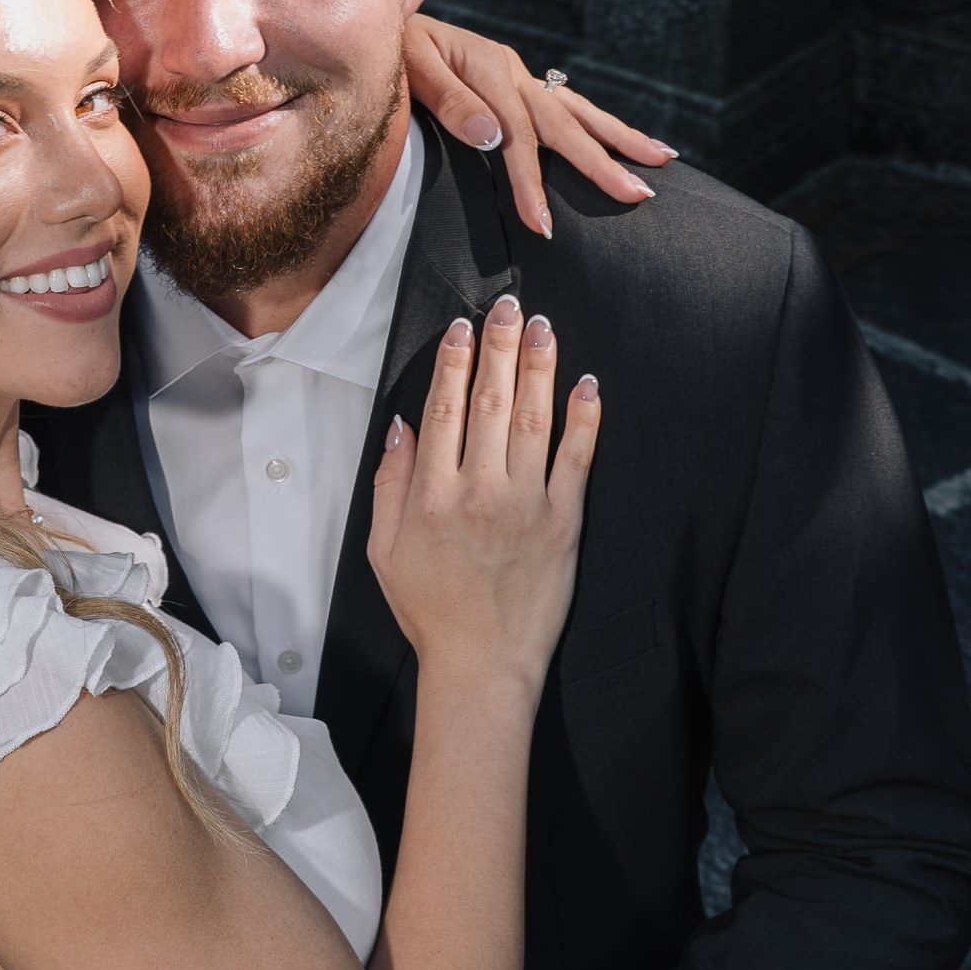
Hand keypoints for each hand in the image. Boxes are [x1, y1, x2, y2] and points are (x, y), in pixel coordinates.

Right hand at [367, 298, 596, 693]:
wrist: (481, 665)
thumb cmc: (430, 610)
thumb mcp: (384, 550)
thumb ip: (391, 484)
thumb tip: (402, 426)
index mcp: (433, 496)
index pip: (444, 409)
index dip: (453, 361)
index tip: (461, 327)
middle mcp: (480, 492)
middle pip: (491, 402)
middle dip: (498, 347)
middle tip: (507, 304)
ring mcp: (526, 506)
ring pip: (535, 420)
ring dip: (539, 367)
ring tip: (541, 327)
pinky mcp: (564, 524)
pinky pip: (577, 461)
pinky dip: (584, 420)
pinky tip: (587, 384)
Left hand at [402, 14, 673, 237]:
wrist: (379, 21)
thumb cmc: (388, 53)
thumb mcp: (407, 70)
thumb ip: (449, 102)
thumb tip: (493, 136)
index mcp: (488, 68)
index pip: (519, 136)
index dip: (531, 182)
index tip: (544, 225)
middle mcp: (511, 69)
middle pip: (565, 123)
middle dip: (603, 163)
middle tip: (638, 195)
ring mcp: (517, 74)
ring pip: (578, 110)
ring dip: (620, 137)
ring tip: (662, 159)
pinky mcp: (515, 80)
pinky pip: (565, 105)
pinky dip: (596, 124)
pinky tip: (621, 139)